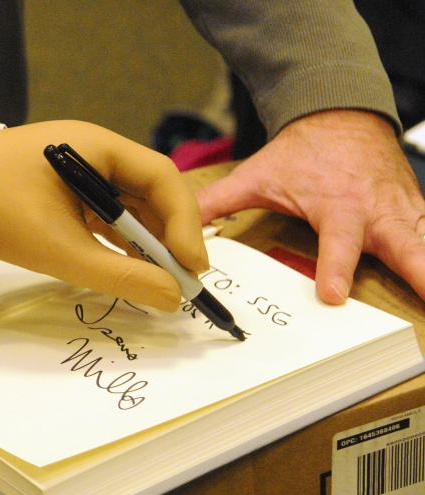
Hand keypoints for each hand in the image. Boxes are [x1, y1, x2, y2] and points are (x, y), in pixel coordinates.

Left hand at [0, 120, 208, 310]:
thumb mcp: (62, 250)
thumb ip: (122, 276)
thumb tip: (172, 297)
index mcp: (97, 146)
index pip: (163, 179)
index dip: (185, 224)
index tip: (192, 266)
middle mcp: (92, 151)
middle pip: (150, 192)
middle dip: (168, 237)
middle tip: (181, 281)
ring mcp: (75, 169)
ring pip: (127, 206)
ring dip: (144, 242)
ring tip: (158, 282)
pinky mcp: (59, 190)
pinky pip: (102, 213)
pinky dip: (117, 240)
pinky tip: (128, 269)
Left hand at [195, 109, 424, 303]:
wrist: (341, 115)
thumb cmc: (300, 153)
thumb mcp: (256, 176)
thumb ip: (217, 203)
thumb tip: (178, 222)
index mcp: (337, 207)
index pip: (337, 244)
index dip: (335, 269)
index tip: (333, 295)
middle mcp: (375, 212)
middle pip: (404, 248)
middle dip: (420, 274)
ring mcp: (402, 212)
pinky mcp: (417, 211)